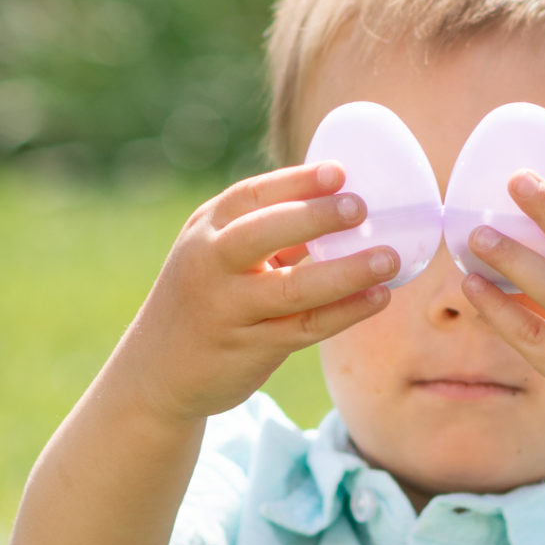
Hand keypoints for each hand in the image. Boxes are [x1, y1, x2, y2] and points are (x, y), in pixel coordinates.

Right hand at [119, 161, 397, 425]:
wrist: (156, 371)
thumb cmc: (204, 299)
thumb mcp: (218, 255)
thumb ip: (266, 234)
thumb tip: (342, 205)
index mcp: (206, 231)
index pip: (251, 196)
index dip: (297, 182)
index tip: (340, 172)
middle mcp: (210, 265)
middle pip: (263, 234)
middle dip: (313, 217)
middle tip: (361, 208)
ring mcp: (227, 309)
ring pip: (292, 288)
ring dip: (345, 273)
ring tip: (388, 259)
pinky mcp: (249, 348)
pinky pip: (305, 327)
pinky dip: (345, 312)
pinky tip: (377, 298)